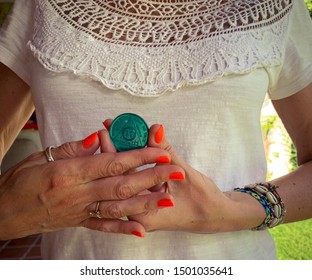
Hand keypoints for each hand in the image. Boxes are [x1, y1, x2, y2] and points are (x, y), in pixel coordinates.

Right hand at [0, 130, 183, 239]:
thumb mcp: (43, 156)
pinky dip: (123, 228)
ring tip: (169, 198)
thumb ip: (75, 148)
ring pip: (118, 207)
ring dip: (146, 203)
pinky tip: (142, 229)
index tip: (160, 151)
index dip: (138, 156)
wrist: (4, 211)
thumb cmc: (20, 180)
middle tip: (176, 171)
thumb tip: (100, 137)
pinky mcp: (78, 222)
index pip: (111, 162)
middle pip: (122, 184)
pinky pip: (104, 226)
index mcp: (70, 172)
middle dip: (152, 177)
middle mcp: (78, 193)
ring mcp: (80, 211)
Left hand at [102, 120, 228, 232]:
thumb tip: (154, 128)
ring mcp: (139, 207)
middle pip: (117, 178)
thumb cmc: (203, 200)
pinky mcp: (144, 199)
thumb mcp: (184, 174)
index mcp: (142, 213)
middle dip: (111, 151)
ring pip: (124, 177)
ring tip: (111, 133)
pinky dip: (131, 162)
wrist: (216, 215)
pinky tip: (126, 146)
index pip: (120, 178)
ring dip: (119, 155)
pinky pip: (133, 178)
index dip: (112, 153)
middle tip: (105, 128)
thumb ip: (166, 152)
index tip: (105, 132)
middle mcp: (136, 213)